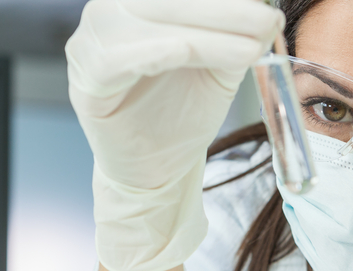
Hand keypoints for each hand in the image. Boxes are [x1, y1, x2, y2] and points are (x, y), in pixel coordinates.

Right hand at [66, 0, 282, 270]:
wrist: (156, 171)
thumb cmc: (180, 115)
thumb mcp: (218, 64)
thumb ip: (233, 32)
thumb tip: (265, 10)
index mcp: (136, 4)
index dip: (222, 0)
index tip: (265, 7)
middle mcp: (107, 13)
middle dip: (222, 11)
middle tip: (266, 22)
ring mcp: (88, 45)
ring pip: (145, 23)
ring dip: (202, 34)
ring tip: (248, 50)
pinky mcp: (85, 82)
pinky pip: (116, 59)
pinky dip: (153, 51)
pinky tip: (184, 52)